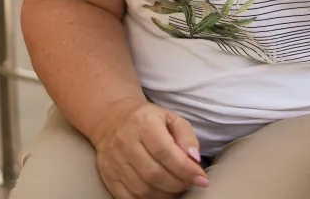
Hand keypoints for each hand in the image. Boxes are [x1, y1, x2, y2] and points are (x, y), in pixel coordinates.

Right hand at [90, 98, 208, 198]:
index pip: (165, 152)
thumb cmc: (148, 121)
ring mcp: (114, 161)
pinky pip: (127, 197)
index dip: (185, 169)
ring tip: (176, 189)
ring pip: (142, 189)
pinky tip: (159, 194)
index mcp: (144, 124)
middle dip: (178, 184)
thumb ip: (186, 136)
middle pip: (154, 174)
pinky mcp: (108, 175)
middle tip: (189, 184)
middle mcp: (126, 142)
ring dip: (165, 194)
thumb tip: (194, 158)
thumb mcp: (171, 118)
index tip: (201, 179)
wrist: (112, 120)